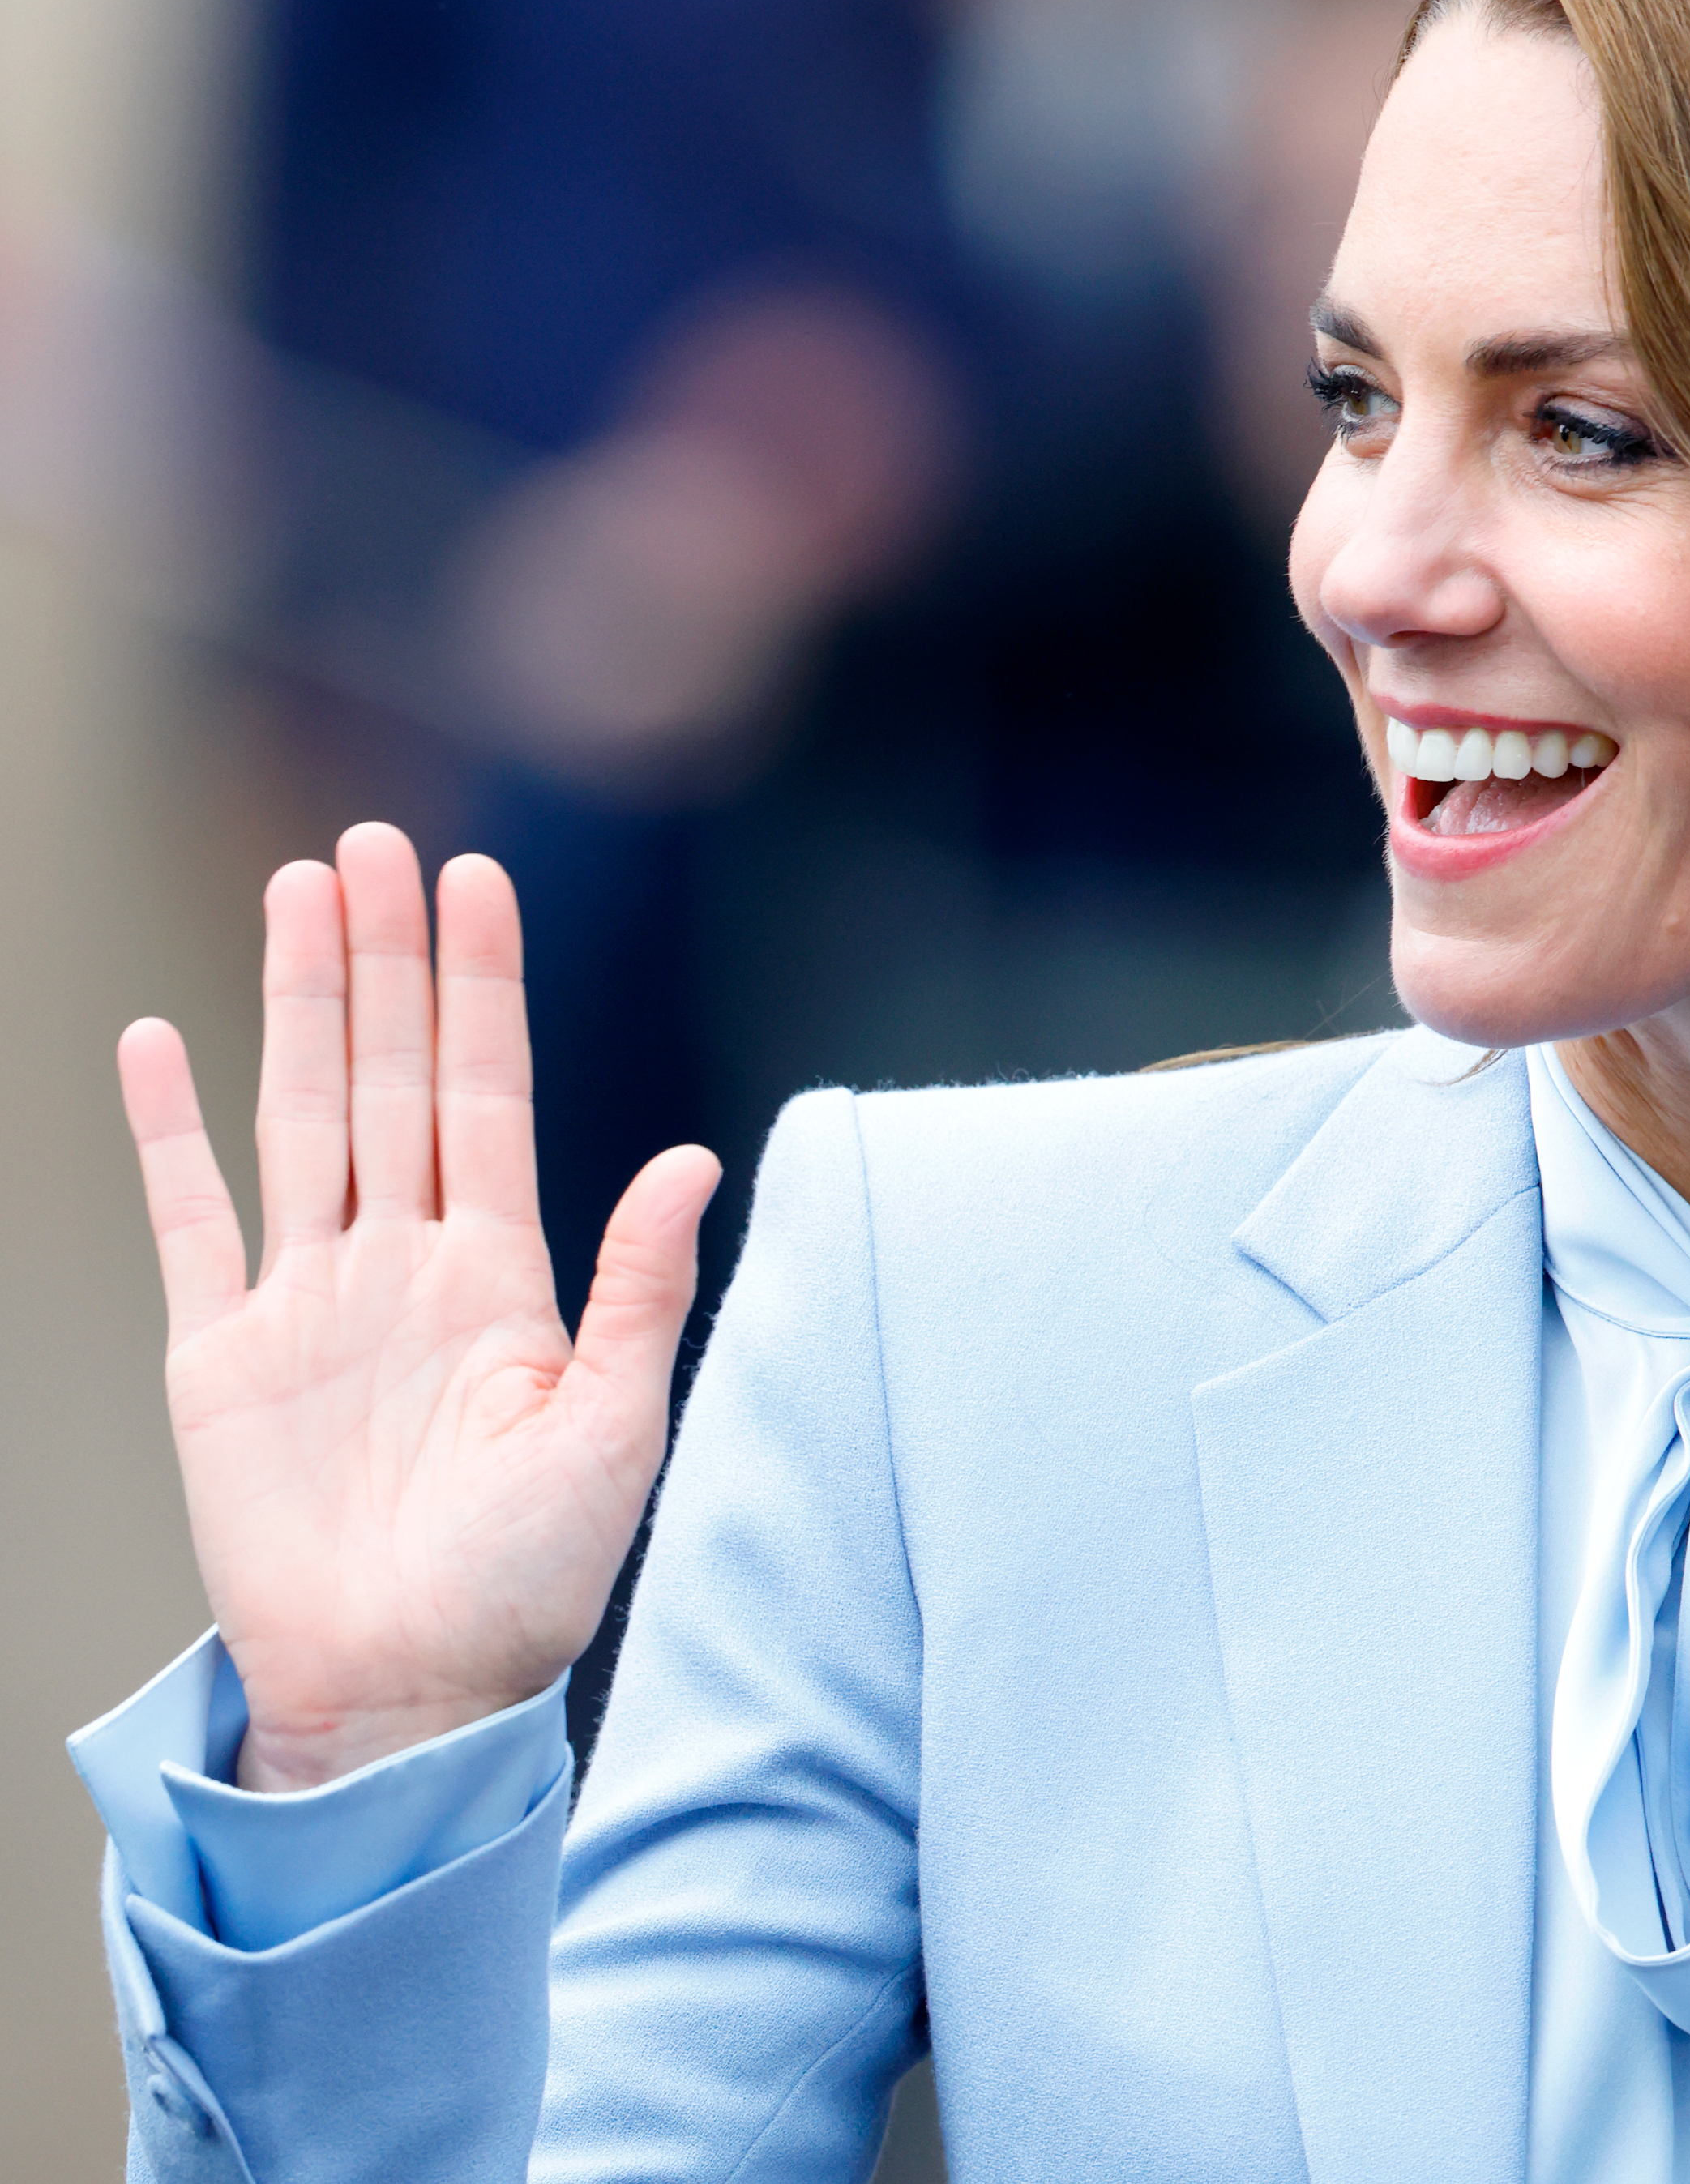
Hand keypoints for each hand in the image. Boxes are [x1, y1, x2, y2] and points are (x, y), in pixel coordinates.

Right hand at [117, 825, 719, 1790]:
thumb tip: (688, 1154)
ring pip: (301, 1113)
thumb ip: (642, 1286)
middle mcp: (404, 1262)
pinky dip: (166, 1131)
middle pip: (391, 1074)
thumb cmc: (531, 1580)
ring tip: (297, 891)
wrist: (413, 1692)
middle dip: (387, 958)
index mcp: (503, 1271)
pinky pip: (188, 1219)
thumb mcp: (615, 1425)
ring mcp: (307, 1299)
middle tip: (375, 841)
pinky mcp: (219, 1356)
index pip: (488, 1090)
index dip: (481, 985)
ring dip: (299, 1003)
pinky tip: (155, 1039)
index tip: (479, 879)